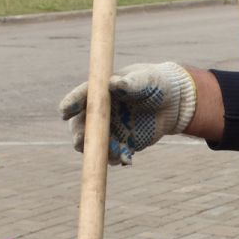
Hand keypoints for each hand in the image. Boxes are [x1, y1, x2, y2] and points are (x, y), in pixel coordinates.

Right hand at [58, 61, 197, 164]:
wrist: (173, 103)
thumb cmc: (157, 83)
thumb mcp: (146, 79)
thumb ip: (131, 82)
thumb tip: (114, 83)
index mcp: (101, 92)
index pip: (81, 97)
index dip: (71, 104)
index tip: (64, 112)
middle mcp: (100, 112)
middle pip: (81, 125)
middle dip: (79, 134)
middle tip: (82, 141)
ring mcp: (109, 130)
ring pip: (94, 144)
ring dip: (99, 151)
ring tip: (114, 153)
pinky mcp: (121, 143)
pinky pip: (112, 155)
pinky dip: (116, 158)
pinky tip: (126, 159)